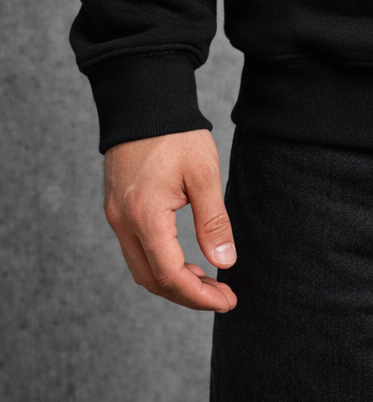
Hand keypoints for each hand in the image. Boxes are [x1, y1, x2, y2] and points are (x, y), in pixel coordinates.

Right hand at [103, 129, 237, 312]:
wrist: (143, 100)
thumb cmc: (176, 133)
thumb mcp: (204, 175)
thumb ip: (214, 222)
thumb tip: (225, 262)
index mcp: (145, 216)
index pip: (169, 276)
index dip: (199, 296)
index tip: (228, 301)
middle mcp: (123, 222)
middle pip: (151, 280)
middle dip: (187, 295)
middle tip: (221, 295)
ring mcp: (115, 216)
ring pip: (140, 267)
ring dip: (172, 280)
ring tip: (207, 279)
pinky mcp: (115, 208)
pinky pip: (134, 249)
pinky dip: (159, 262)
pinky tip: (184, 258)